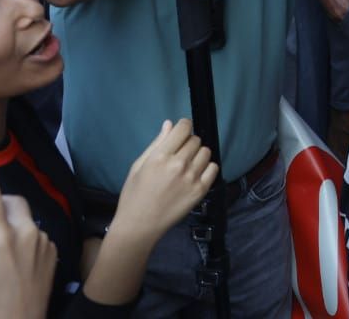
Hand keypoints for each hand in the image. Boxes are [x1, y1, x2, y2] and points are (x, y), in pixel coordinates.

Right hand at [111, 120, 218, 244]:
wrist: (139, 225)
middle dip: (188, 142)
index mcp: (160, 157)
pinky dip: (207, 167)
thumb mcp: (138, 166)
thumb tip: (170, 124)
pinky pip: (213, 168)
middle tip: (179, 153)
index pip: (183, 129)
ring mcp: (192, 178)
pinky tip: (195, 173)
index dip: (183, 126)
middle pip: (195, 140)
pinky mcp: (201, 190)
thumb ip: (157, 144)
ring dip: (198, 154)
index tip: (181, 130)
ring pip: (206, 151)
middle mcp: (179, 165)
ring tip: (187, 164)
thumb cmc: (134, 195)